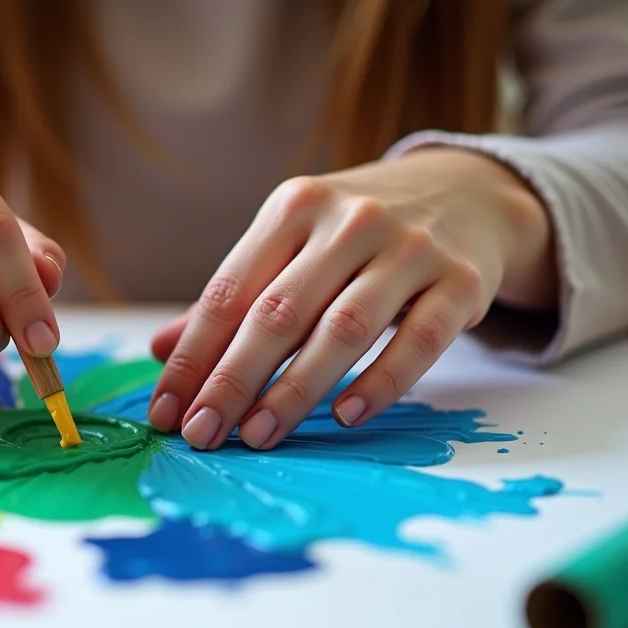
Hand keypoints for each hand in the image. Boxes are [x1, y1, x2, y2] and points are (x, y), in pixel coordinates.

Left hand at [147, 147, 555, 449]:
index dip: (193, 356)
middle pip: (279, 313)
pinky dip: (380, 383)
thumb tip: (160, 350)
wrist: (468, 191)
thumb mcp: (293, 242)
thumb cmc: (359, 232)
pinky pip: (418, 342)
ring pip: (343, 329)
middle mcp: (350, 221)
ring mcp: (410, 249)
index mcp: (294, 208)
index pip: (229, 291)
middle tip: (202, 433)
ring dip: (295, 389)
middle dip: (232, 380)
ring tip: (259, 435)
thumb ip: (234, 296)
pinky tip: (345, 416)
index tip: (166, 410)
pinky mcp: (461, 283)